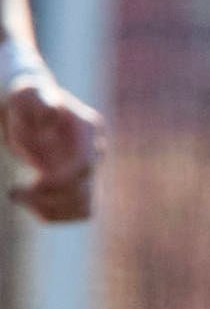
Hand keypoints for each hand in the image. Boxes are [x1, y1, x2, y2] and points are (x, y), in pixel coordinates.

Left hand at [4, 74, 103, 225]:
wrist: (28, 110)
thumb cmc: (25, 100)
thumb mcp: (25, 94)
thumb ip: (38, 99)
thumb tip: (53, 111)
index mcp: (88, 131)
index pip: (84, 165)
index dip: (61, 180)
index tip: (31, 183)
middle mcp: (95, 153)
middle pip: (84, 191)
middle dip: (48, 197)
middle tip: (14, 192)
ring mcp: (89, 172)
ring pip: (84, 208)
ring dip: (50, 210)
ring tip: (19, 197)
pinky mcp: (80, 186)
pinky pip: (77, 212)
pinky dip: (52, 214)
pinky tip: (29, 203)